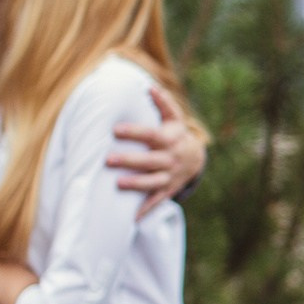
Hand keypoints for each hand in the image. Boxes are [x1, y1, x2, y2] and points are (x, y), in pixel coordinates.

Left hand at [109, 87, 206, 217]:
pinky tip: (132, 217)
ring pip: (153, 181)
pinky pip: (157, 200)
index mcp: (169, 139)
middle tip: (108, 159)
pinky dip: (146, 209)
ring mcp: (170, 176)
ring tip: (118, 183)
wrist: (195, 159)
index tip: (115, 130)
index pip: (151, 135)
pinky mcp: (168, 189)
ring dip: (137, 183)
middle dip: (130, 160)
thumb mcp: (174, 118)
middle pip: (150, 160)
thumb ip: (163, 103)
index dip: (134, 132)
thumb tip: (149, 86)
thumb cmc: (176, 134)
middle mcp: (170, 158)